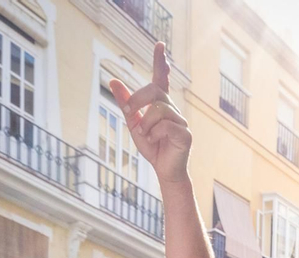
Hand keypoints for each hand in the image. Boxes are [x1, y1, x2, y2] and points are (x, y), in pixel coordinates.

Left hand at [109, 43, 191, 184]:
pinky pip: (165, 125)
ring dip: (145, 123)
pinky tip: (154, 141)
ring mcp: (182, 121)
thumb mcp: (133, 123)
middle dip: (138, 100)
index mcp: (162, 104)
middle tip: (130, 113)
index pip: (161, 78)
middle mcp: (173, 109)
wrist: (164, 170)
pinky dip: (154, 134)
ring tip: (145, 135)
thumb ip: (126, 103)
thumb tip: (112, 80)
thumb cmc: (152, 147)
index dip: (159, 61)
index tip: (159, 44)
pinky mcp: (185, 134)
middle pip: (155, 91)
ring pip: (159, 109)